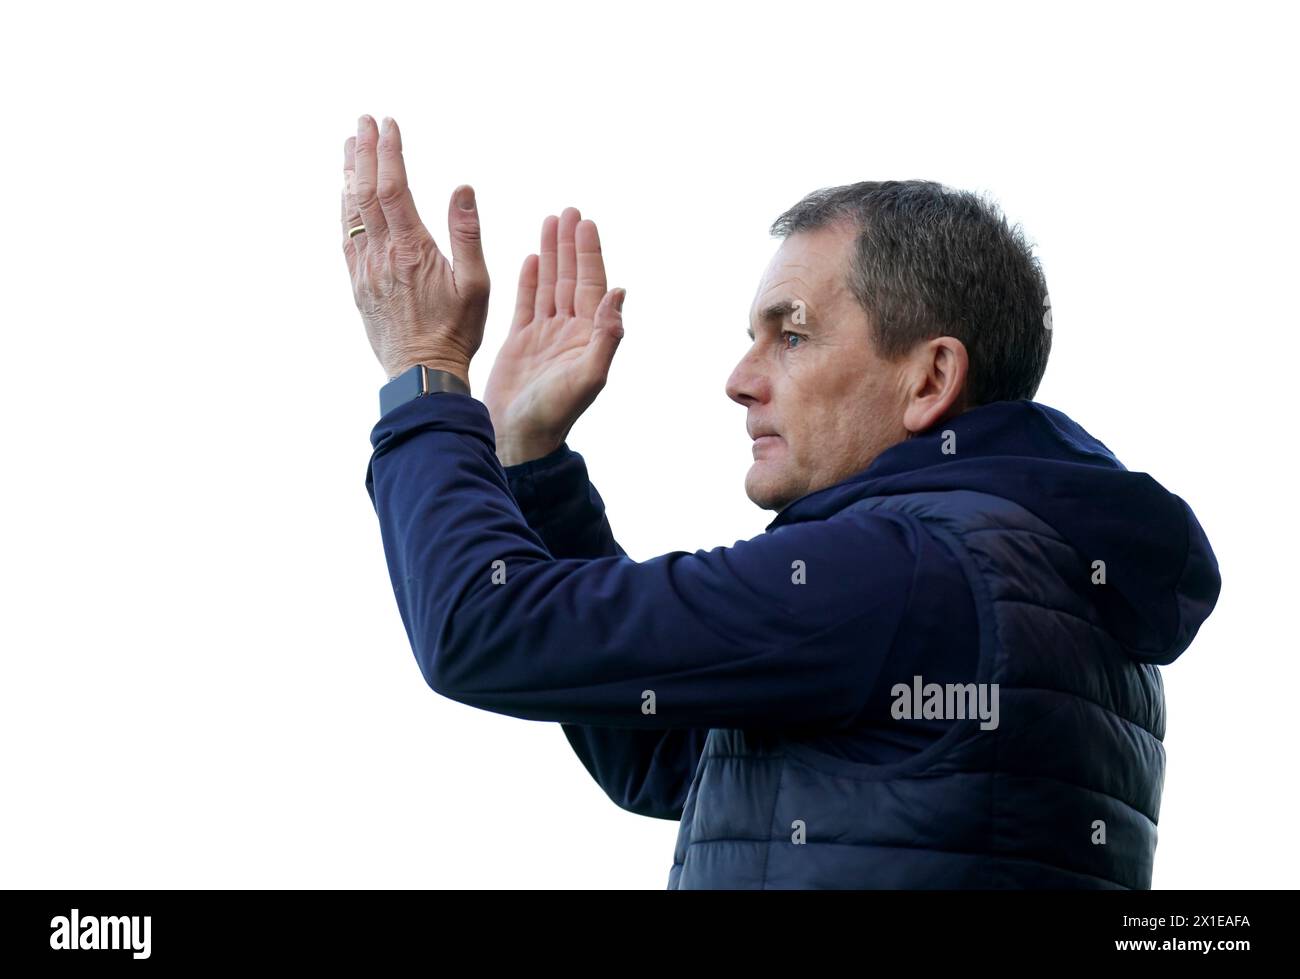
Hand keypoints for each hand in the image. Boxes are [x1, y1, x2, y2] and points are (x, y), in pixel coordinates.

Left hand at [341, 115, 488, 384]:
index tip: (388, 123)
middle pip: (366, 191)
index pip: (394, 187)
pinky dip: (345, 208)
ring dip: (350, 174)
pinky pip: (346, 237)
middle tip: (363, 121)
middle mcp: (383, 255)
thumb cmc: (456, 332)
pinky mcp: (358, 285)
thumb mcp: (476, 285)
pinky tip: (346, 194)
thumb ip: (467, 234)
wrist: (421, 374)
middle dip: (365, 152)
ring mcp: (366, 270)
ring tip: (350, 146)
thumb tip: (462, 187)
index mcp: (412, 251)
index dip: (389, 152)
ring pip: (351, 211)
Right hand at [482, 207, 625, 465]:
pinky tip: (532, 258)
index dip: (589, 254)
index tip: (586, 223)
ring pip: (550, 285)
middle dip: (571, 244)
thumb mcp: (587, 377)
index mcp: (588, 337)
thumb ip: (607, 336)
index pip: (591, 285)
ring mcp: (545, 336)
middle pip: (572, 278)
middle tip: (570, 210)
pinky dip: (530, 279)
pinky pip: (527, 303)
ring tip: (550, 221)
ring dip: (552, 254)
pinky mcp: (521, 342)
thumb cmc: (555, 414)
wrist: (519, 438)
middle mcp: (570, 332)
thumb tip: (619, 292)